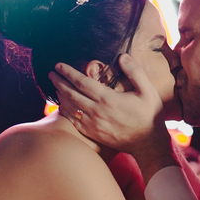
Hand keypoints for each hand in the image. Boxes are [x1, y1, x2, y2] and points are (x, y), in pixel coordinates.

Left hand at [49, 54, 164, 153]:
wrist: (148, 143)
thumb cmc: (148, 115)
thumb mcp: (148, 91)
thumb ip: (135, 72)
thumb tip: (122, 56)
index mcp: (108, 99)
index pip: (82, 82)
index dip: (68, 72)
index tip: (59, 65)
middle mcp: (97, 111)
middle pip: (71, 94)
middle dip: (59, 82)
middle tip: (51, 73)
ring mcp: (93, 124)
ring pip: (70, 107)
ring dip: (60, 95)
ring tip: (55, 86)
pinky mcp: (92, 133)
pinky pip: (73, 121)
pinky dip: (65, 112)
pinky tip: (62, 106)